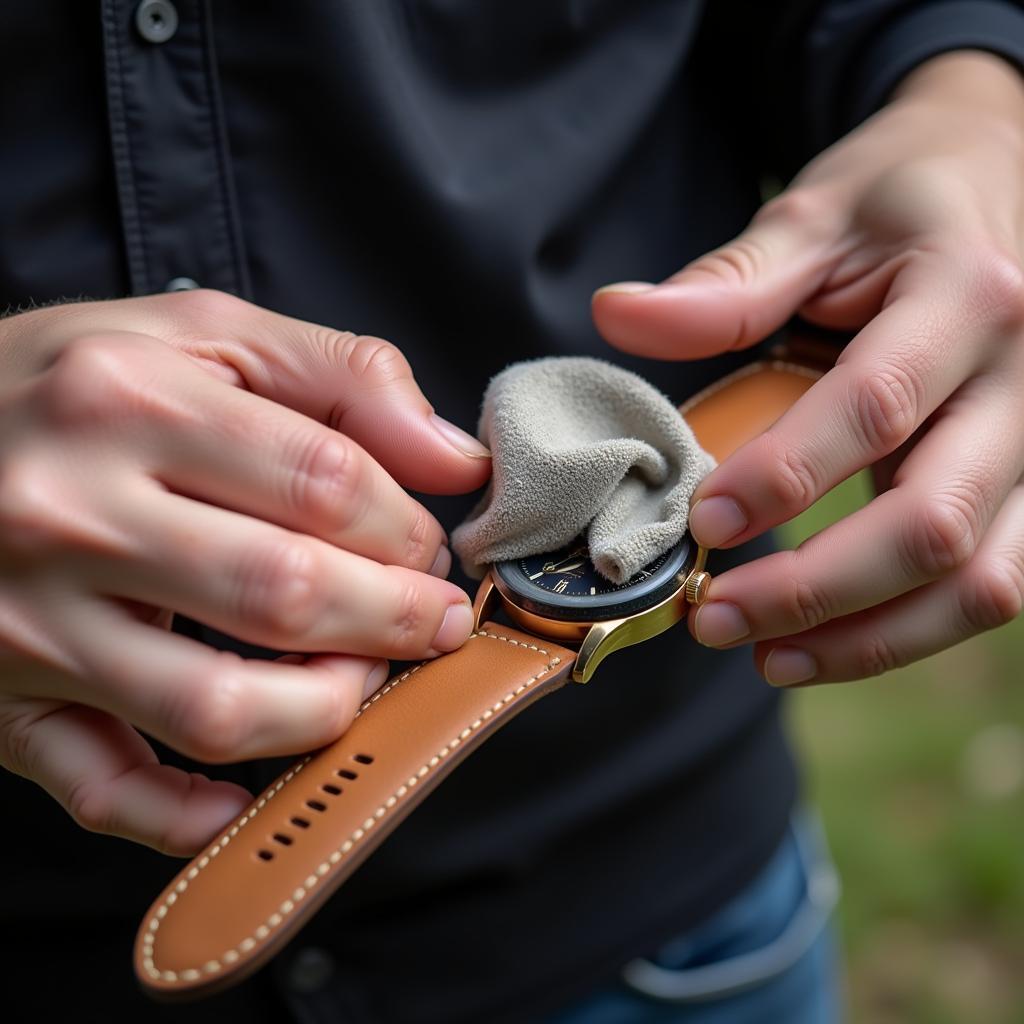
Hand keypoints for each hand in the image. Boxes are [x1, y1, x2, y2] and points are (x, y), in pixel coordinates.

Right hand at [0, 289, 490, 852]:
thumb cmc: (77, 385)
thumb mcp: (206, 333)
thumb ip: (345, 377)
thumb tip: (459, 459)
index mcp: (130, 401)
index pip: (325, 482)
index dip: (409, 526)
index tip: (428, 546)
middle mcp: (70, 511)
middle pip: (285, 592)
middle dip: (396, 619)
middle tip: (432, 619)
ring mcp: (30, 620)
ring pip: (216, 705)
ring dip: (326, 708)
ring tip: (360, 677)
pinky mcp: (4, 701)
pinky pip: (101, 788)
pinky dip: (186, 814)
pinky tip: (241, 799)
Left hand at [592, 51, 1023, 686]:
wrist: (999, 181)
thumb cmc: (901, 201)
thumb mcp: (815, 217)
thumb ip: (726, 284)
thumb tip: (616, 316)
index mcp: (968, 299)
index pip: (873, 408)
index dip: (783, 478)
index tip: (700, 522)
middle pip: (934, 520)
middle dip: (815, 588)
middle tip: (712, 616)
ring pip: (981, 579)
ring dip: (868, 638)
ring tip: (764, 659)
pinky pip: (993, 584)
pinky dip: (909, 632)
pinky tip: (825, 645)